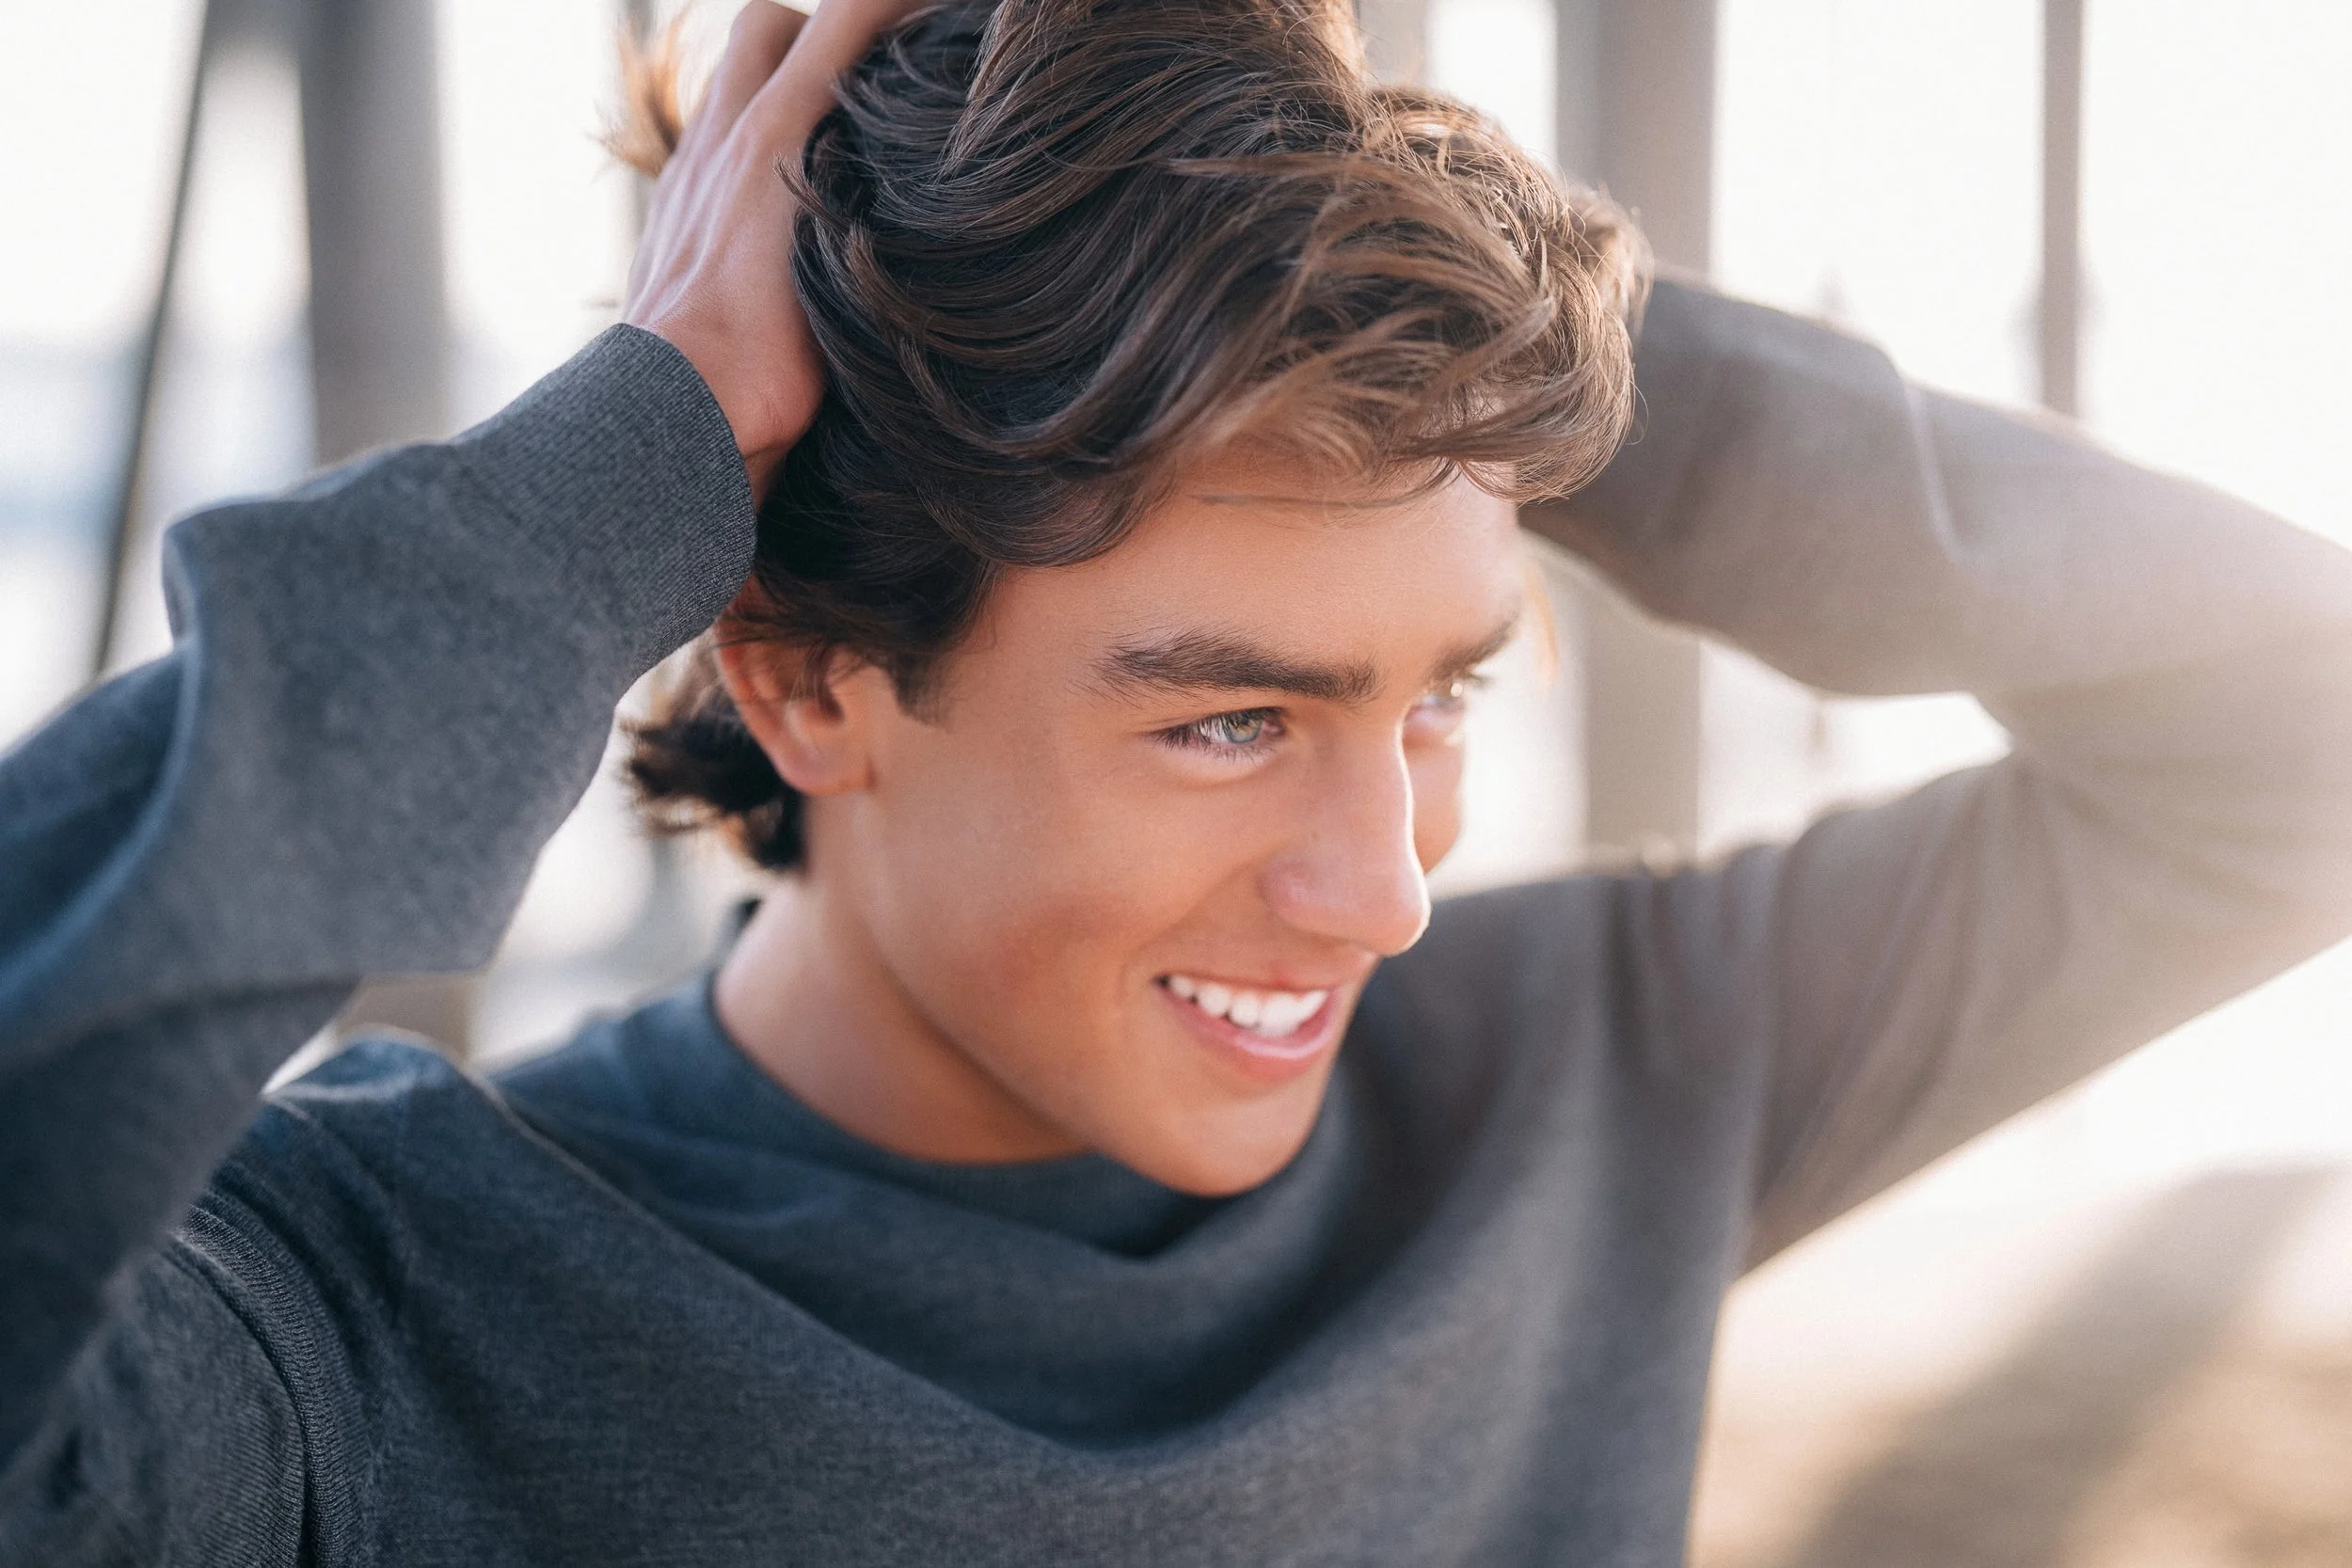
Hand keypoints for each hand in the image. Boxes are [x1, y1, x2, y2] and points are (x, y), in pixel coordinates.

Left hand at [621, 0, 917, 495]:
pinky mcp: (672, 215)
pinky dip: (746, 145)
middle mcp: (725, 136)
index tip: (948, 18)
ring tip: (825, 132)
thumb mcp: (854, 268)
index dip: (901, 4)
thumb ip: (883, 195)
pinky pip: (708, 144)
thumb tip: (929, 163)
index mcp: (777, 131)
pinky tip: (780, 195)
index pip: (848, 16)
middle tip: (869, 74)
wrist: (683, 411)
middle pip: (769, 24)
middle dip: (820, 29)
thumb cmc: (774, 359)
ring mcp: (690, 173)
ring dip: (775, 85)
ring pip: (730, 82)